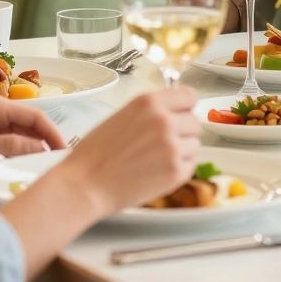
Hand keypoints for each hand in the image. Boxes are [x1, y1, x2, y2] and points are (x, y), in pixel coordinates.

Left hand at [0, 93, 66, 168]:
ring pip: (22, 132)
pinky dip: (20, 149)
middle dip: (46, 140)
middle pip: (31, 123)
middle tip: (58, 160)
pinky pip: (10, 139)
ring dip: (34, 146)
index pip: (36, 116)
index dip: (52, 133)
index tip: (63, 150)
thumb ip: (10, 146)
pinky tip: (24, 161)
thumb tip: (39, 148)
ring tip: (45, 163)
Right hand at [48, 89, 202, 213]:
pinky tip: (156, 171)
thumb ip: (151, 111)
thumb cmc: (96, 153)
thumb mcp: (122, 116)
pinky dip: (178, 169)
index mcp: (149, 102)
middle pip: (194, 122)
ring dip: (181, 151)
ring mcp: (173, 147)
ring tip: (155, 159)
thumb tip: (174, 112)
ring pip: (194, 144)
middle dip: (182, 132)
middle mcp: (165, 121)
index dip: (184, 107)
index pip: (189, 96)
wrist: (85, 185)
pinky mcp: (176, 172)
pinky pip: (190, 165)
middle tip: (160, 144)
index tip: (181, 114)